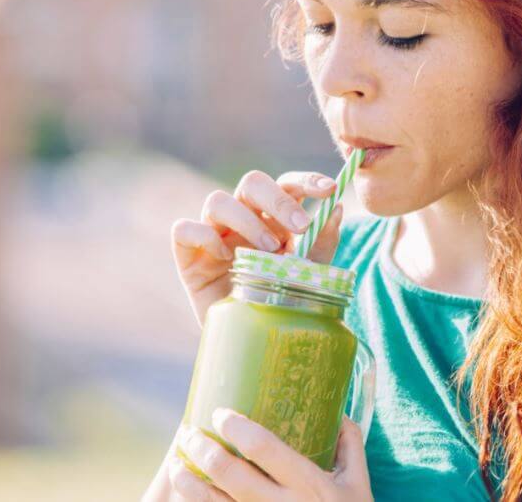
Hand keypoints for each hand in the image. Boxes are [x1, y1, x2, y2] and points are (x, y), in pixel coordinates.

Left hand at [169, 410, 372, 501]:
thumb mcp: (359, 485)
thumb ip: (350, 446)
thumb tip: (337, 414)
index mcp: (308, 484)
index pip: (262, 446)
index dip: (235, 426)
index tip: (220, 413)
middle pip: (227, 472)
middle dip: (200, 448)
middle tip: (189, 433)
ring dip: (187, 482)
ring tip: (177, 465)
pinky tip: (189, 497)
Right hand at [171, 170, 342, 326]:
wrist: (252, 340)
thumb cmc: (280, 301)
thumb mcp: (308, 273)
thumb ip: (322, 242)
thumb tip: (337, 208)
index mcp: (272, 217)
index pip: (286, 185)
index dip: (306, 180)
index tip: (329, 189)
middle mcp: (242, 218)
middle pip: (252, 183)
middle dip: (278, 200)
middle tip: (301, 227)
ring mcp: (213, 234)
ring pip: (217, 201)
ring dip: (247, 221)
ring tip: (269, 250)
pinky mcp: (188, 255)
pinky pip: (184, 229)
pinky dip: (204, 236)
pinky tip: (224, 257)